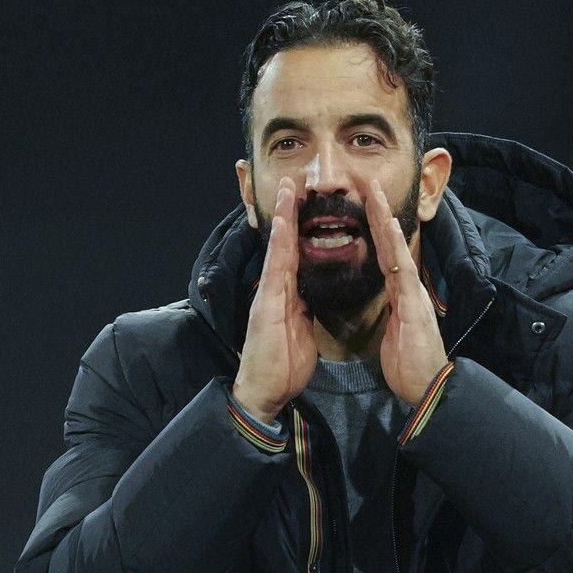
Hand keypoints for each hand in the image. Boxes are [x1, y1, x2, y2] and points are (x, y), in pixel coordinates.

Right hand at [232, 177, 316, 423]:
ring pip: (278, 249)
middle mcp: (274, 290)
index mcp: (286, 296)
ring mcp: (268, 296)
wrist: (265, 392)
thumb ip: (302, 311)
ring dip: (282, 218)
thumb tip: (307, 297)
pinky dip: (276, 247)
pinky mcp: (266, 308)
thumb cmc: (283, 366)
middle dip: (288, 211)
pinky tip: (280, 226)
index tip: (304, 201)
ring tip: (288, 189)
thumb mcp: (300, 332)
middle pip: (284, 243)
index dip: (298, 227)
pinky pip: (274, 272)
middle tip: (293, 180)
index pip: (294, 254)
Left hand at [367, 179, 449, 406]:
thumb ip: (395, 316)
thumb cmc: (410, 367)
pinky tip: (387, 226)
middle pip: (390, 245)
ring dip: (384, 219)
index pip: (384, 256)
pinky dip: (394, 247)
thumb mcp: (396, 335)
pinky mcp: (413, 306)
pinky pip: (401, 271)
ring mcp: (413, 295)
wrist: (428, 389)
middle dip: (379, 213)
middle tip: (368, 184)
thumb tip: (392, 307)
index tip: (365, 206)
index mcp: (401, 296)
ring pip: (396, 250)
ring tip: (374, 193)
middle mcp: (409, 289)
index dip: (375, 231)